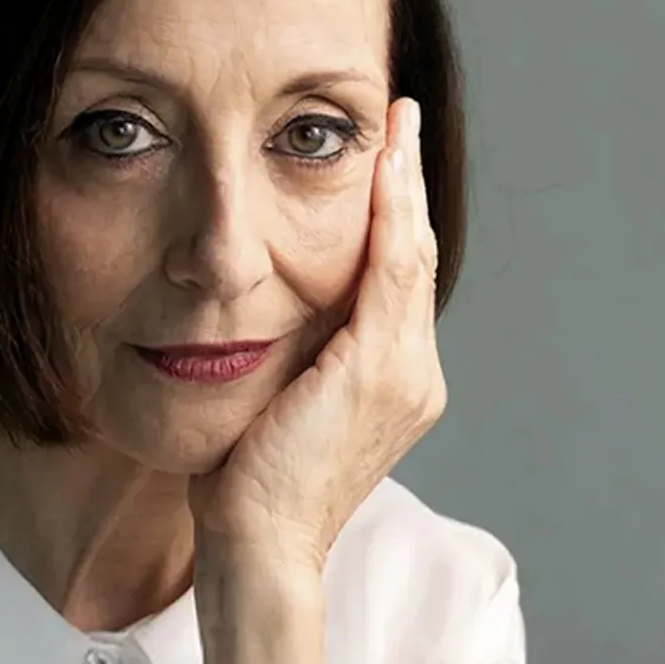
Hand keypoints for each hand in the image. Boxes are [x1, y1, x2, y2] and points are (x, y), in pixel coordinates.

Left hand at [186, 96, 445, 574]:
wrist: (258, 545)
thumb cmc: (248, 488)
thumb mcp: (275, 406)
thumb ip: (291, 358)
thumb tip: (266, 310)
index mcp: (393, 387)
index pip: (400, 283)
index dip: (397, 218)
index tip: (386, 161)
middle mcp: (414, 379)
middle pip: (416, 259)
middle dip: (408, 185)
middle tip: (401, 118)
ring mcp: (404, 376)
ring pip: (411, 256)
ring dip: (403, 184)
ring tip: (396, 124)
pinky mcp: (378, 372)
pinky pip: (391, 274)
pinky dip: (391, 216)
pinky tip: (383, 169)